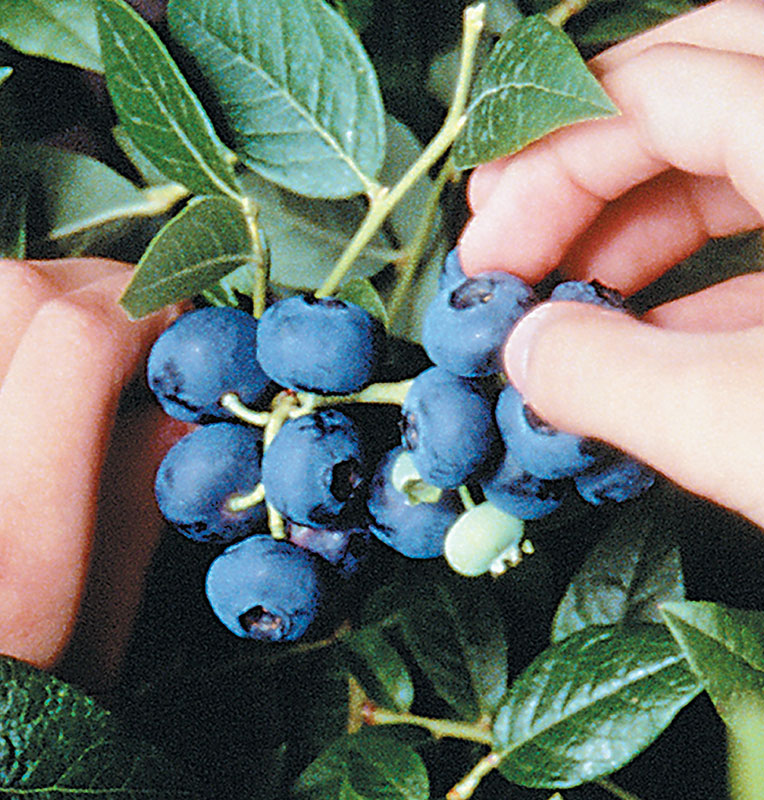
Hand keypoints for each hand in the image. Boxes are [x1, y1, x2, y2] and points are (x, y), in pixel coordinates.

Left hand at [0, 258, 185, 693]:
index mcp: (13, 541)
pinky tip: (22, 371)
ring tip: (79, 344)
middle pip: (14, 291)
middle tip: (139, 324)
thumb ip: (139, 509)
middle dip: (98, 287)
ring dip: (38, 298)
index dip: (148, 311)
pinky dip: (1, 328)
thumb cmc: (11, 697)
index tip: (186, 331)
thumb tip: (182, 404)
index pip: (78, 345)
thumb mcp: (96, 632)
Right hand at [459, 0, 763, 546]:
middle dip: (585, 160)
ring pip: (734, 160)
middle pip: (695, 86)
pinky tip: (646, 338)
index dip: (546, 165)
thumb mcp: (742, 426)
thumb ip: (600, 377)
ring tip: (567, 292)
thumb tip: (522, 350)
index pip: (651, 91)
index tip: (488, 253)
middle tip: (515, 229)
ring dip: (634, 220)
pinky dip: (693, 277)